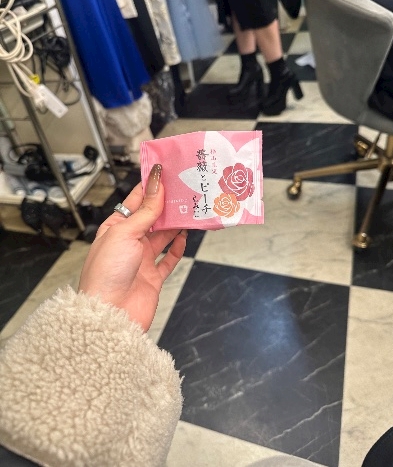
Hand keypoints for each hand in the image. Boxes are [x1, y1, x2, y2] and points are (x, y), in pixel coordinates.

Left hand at [78, 164, 186, 330]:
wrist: (110, 315)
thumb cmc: (106, 272)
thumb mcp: (125, 233)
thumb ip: (145, 212)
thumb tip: (157, 186)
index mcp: (115, 229)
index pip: (135, 203)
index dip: (150, 188)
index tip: (165, 173)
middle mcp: (128, 243)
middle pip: (152, 219)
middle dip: (167, 205)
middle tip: (185, 191)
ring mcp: (141, 260)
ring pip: (163, 237)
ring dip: (176, 225)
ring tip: (191, 210)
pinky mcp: (153, 278)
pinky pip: (169, 259)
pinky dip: (178, 248)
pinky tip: (185, 237)